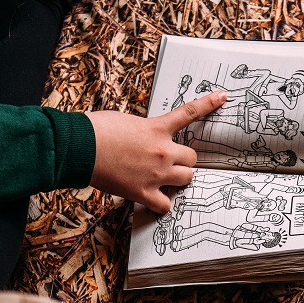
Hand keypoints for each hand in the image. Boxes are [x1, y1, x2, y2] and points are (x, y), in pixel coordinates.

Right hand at [86, 91, 225, 212]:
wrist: (80, 147)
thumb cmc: (96, 130)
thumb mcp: (126, 121)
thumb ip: (145, 131)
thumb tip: (147, 140)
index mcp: (157, 128)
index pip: (189, 112)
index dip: (208, 104)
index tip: (223, 97)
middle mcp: (163, 151)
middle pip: (192, 158)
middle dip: (183, 160)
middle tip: (168, 161)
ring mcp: (156, 173)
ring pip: (186, 179)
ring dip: (178, 179)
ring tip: (162, 178)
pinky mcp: (144, 192)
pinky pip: (166, 205)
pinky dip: (161, 204)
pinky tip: (154, 199)